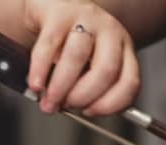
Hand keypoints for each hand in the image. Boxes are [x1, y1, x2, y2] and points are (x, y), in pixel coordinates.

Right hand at [23, 1, 140, 115]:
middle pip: (105, 70)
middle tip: (66, 106)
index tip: (90, 113)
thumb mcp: (92, 62)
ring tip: (49, 101)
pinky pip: (48, 46)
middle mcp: (110, 31)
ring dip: (60, 87)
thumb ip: (90, 86)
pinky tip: (36, 84)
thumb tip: (74, 110)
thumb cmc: (74, 41)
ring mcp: (86, 19)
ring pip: (76, 57)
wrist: (53, 5)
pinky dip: (40, 70)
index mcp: (124, 48)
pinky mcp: (58, 13)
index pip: (129, 82)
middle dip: (83, 96)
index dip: (111, 104)